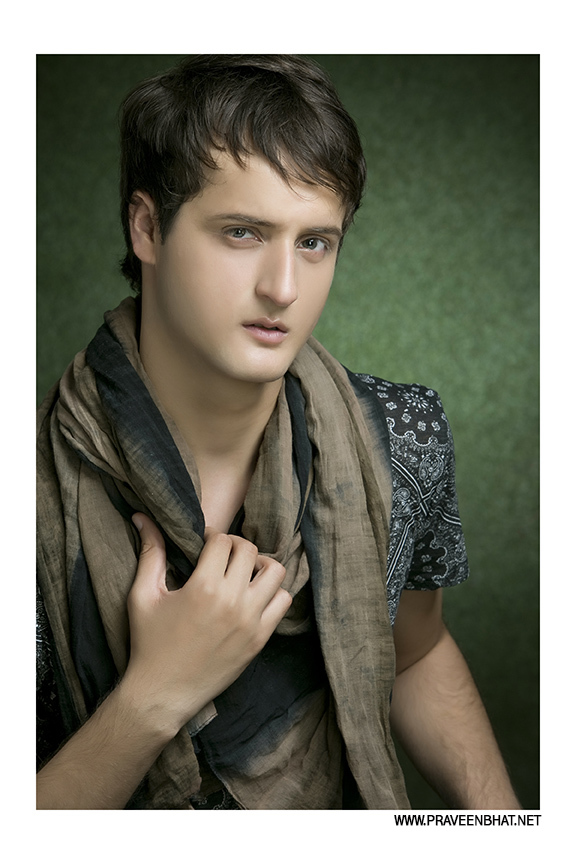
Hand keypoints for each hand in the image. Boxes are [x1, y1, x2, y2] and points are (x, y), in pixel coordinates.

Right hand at [121, 513, 291, 732]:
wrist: (162, 694)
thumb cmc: (148, 643)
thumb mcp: (143, 595)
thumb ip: (149, 553)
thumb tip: (143, 517)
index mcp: (203, 587)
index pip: (224, 540)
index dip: (212, 536)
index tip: (204, 545)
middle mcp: (232, 601)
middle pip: (250, 550)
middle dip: (235, 546)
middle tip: (222, 556)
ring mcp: (251, 621)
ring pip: (275, 572)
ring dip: (259, 566)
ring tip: (242, 573)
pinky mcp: (260, 639)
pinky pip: (283, 602)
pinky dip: (272, 593)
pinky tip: (252, 596)